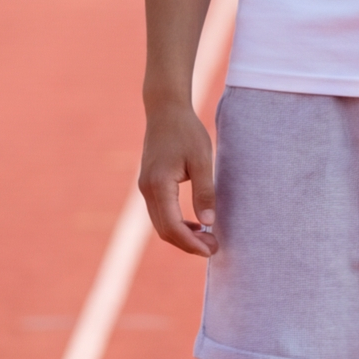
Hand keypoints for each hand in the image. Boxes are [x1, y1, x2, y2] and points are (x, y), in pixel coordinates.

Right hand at [140, 97, 217, 255]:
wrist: (165, 111)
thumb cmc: (186, 132)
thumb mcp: (202, 160)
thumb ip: (204, 192)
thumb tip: (208, 223)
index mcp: (159, 185)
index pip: (173, 226)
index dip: (192, 243)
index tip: (212, 248)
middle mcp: (147, 190)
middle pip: (164, 230)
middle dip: (188, 244)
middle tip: (214, 248)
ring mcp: (145, 188)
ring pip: (160, 224)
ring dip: (182, 236)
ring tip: (207, 240)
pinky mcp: (149, 185)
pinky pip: (160, 214)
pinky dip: (176, 224)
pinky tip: (195, 225)